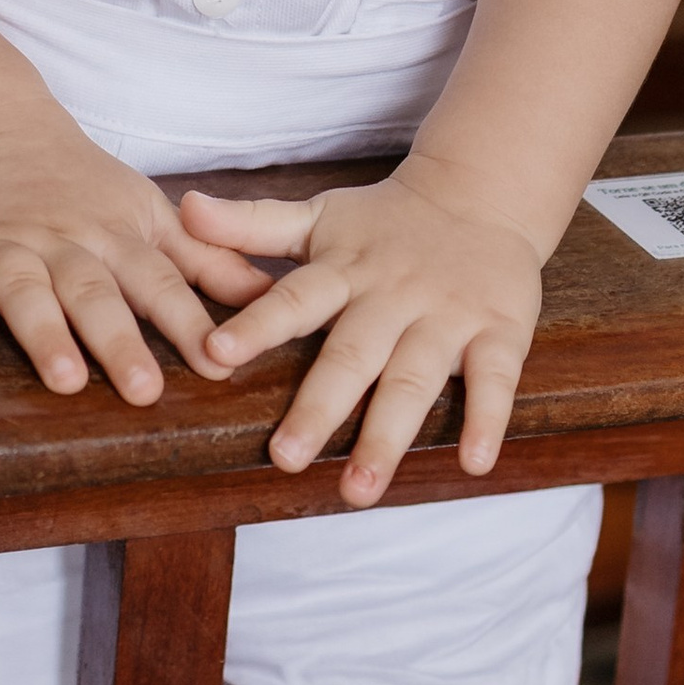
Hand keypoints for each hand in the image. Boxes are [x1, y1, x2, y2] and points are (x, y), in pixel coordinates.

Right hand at [0, 121, 272, 406]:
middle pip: (93, 292)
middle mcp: (63, 239)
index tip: (223, 363)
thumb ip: (206, 262)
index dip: (189, 322)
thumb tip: (273, 297)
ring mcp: (3, 241)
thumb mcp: (149, 213)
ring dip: (43, 333)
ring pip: (24, 288)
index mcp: (117, 236)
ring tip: (64, 380)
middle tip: (144, 391)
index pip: (159, 281)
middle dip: (120, 340)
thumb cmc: (81, 185)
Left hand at [182, 167, 544, 500]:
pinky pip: (495, 379)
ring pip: (414, 380)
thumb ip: (252, 224)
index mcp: (343, 271)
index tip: (218, 353)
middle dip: (318, 409)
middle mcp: (391, 296)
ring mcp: (447, 316)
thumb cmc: (383, 221)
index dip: (257, 324)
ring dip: (388, 436)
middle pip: (351, 356)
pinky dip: (486, 420)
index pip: (294, 299)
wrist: (480, 193)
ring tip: (359, 490)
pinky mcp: (498, 331)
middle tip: (284, 459)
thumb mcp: (318, 216)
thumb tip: (185, 209)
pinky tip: (473, 463)